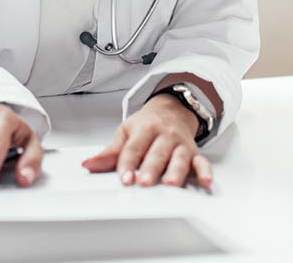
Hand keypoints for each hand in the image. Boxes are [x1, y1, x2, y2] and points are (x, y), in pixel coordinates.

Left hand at [82, 93, 211, 187]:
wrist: (172, 109)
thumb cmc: (146, 125)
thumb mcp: (125, 132)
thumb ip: (109, 152)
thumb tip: (88, 165)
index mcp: (145, 129)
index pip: (134, 148)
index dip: (128, 163)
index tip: (124, 178)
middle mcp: (164, 135)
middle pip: (157, 153)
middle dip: (150, 168)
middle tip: (143, 182)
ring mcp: (180, 144)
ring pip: (179, 158)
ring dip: (175, 171)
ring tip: (170, 183)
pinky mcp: (194, 153)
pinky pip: (201, 161)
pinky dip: (205, 171)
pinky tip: (205, 181)